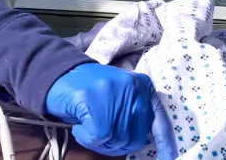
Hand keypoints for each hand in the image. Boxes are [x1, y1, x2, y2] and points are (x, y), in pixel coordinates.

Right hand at [44, 63, 174, 157]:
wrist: (56, 73)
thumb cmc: (89, 89)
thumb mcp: (120, 96)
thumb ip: (135, 112)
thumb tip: (151, 141)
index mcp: (142, 87)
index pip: (160, 120)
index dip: (165, 143)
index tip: (169, 158)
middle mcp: (133, 89)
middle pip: (135, 138)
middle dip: (116, 145)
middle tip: (99, 136)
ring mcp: (114, 94)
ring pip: (116, 140)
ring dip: (98, 142)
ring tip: (86, 126)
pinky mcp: (94, 102)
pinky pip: (98, 137)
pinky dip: (85, 137)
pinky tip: (78, 125)